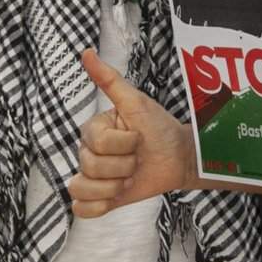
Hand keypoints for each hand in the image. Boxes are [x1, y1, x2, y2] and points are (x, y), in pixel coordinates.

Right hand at [67, 48, 193, 217]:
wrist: (179, 158)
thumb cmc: (159, 128)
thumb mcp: (136, 102)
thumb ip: (110, 80)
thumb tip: (86, 53)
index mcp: (94, 130)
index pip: (96, 143)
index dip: (123, 144)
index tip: (138, 138)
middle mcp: (89, 153)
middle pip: (90, 166)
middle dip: (124, 165)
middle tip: (138, 159)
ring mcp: (94, 177)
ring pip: (82, 189)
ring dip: (113, 187)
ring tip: (129, 178)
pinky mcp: (101, 199)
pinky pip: (82, 209)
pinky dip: (97, 207)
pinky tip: (115, 198)